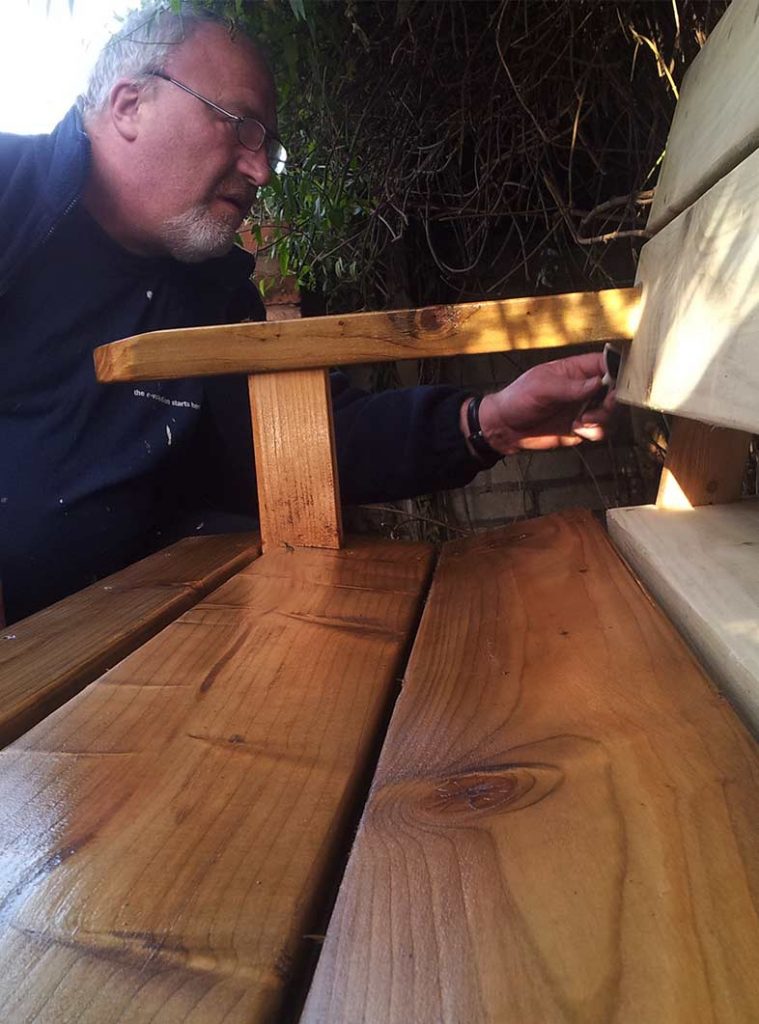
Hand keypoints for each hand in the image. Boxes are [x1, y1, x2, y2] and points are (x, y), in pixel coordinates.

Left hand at [463, 352, 614, 454]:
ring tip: (583, 421)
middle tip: (603, 405)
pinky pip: (600, 430)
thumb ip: (571, 387)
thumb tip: (598, 383)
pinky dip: (594, 432)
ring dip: (602, 418)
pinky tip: (577, 430)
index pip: (605, 363)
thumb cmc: (518, 399)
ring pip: (610, 412)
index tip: (617, 382)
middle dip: (612, 399)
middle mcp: (584, 388)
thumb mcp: (542, 388)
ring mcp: (584, 408)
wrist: (506, 428)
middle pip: (614, 389)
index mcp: (575, 370)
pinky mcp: (581, 428)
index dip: (617, 370)